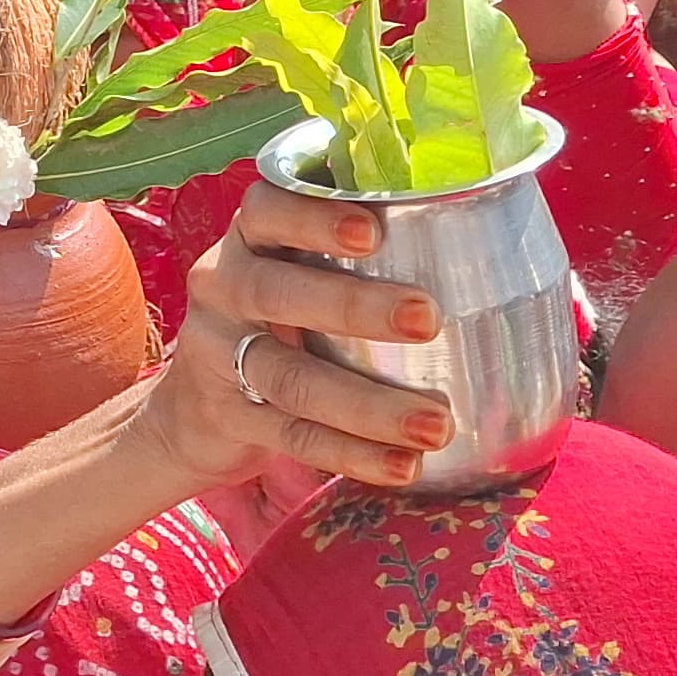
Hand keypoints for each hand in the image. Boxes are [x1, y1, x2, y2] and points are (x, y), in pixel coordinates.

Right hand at [120, 182, 449, 493]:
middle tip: (426, 317)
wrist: (192, 407)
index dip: (314, 217)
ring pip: (290, 378)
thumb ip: (358, 253)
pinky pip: (291, 435)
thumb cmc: (278, 319)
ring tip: (434, 425)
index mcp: (249, 239)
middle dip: (354, 305)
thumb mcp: (294, 270)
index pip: (267, 210)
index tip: (374, 230)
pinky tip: (402, 465)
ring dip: (367, 404)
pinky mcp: (227, 417)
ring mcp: (217, 355)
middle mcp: (223, 287)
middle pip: (276, 292)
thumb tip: (484, 233)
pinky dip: (351, 454)